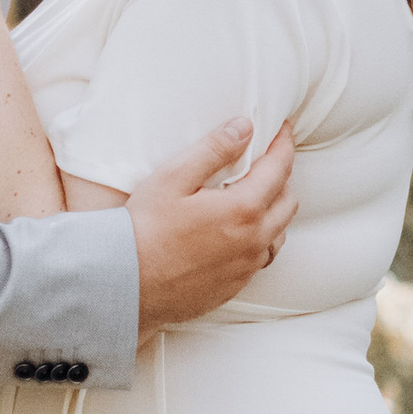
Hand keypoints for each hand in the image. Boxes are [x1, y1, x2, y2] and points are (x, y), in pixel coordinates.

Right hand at [128, 118, 297, 333]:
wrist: (125, 282)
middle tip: (266, 163)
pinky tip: (237, 234)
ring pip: (278, 234)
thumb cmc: (144, 229)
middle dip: (283, 177)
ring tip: (253, 198)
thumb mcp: (174, 177)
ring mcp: (245, 268)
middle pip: (288, 202)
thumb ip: (213, 149)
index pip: (279, 168)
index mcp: (243, 209)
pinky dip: (258, 240)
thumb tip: (243, 127)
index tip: (282, 131)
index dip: (283, 144)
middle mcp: (253, 241)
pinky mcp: (233, 286)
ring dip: (273, 212)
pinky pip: (260, 259)